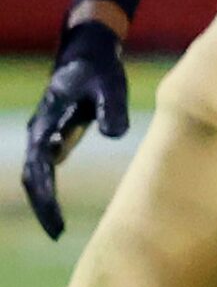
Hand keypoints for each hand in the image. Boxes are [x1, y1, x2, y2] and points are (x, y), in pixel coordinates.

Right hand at [24, 19, 127, 239]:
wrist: (86, 53)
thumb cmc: (99, 69)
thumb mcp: (110, 85)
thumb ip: (111, 108)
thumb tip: (114, 135)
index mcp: (47, 123)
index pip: (40, 167)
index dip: (47, 196)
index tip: (57, 219)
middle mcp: (40, 132)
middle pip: (32, 176)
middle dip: (41, 205)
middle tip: (57, 233)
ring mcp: (43, 135)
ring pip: (34, 173)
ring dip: (42, 200)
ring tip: (57, 229)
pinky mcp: (53, 136)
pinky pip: (43, 168)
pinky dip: (46, 188)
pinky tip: (58, 208)